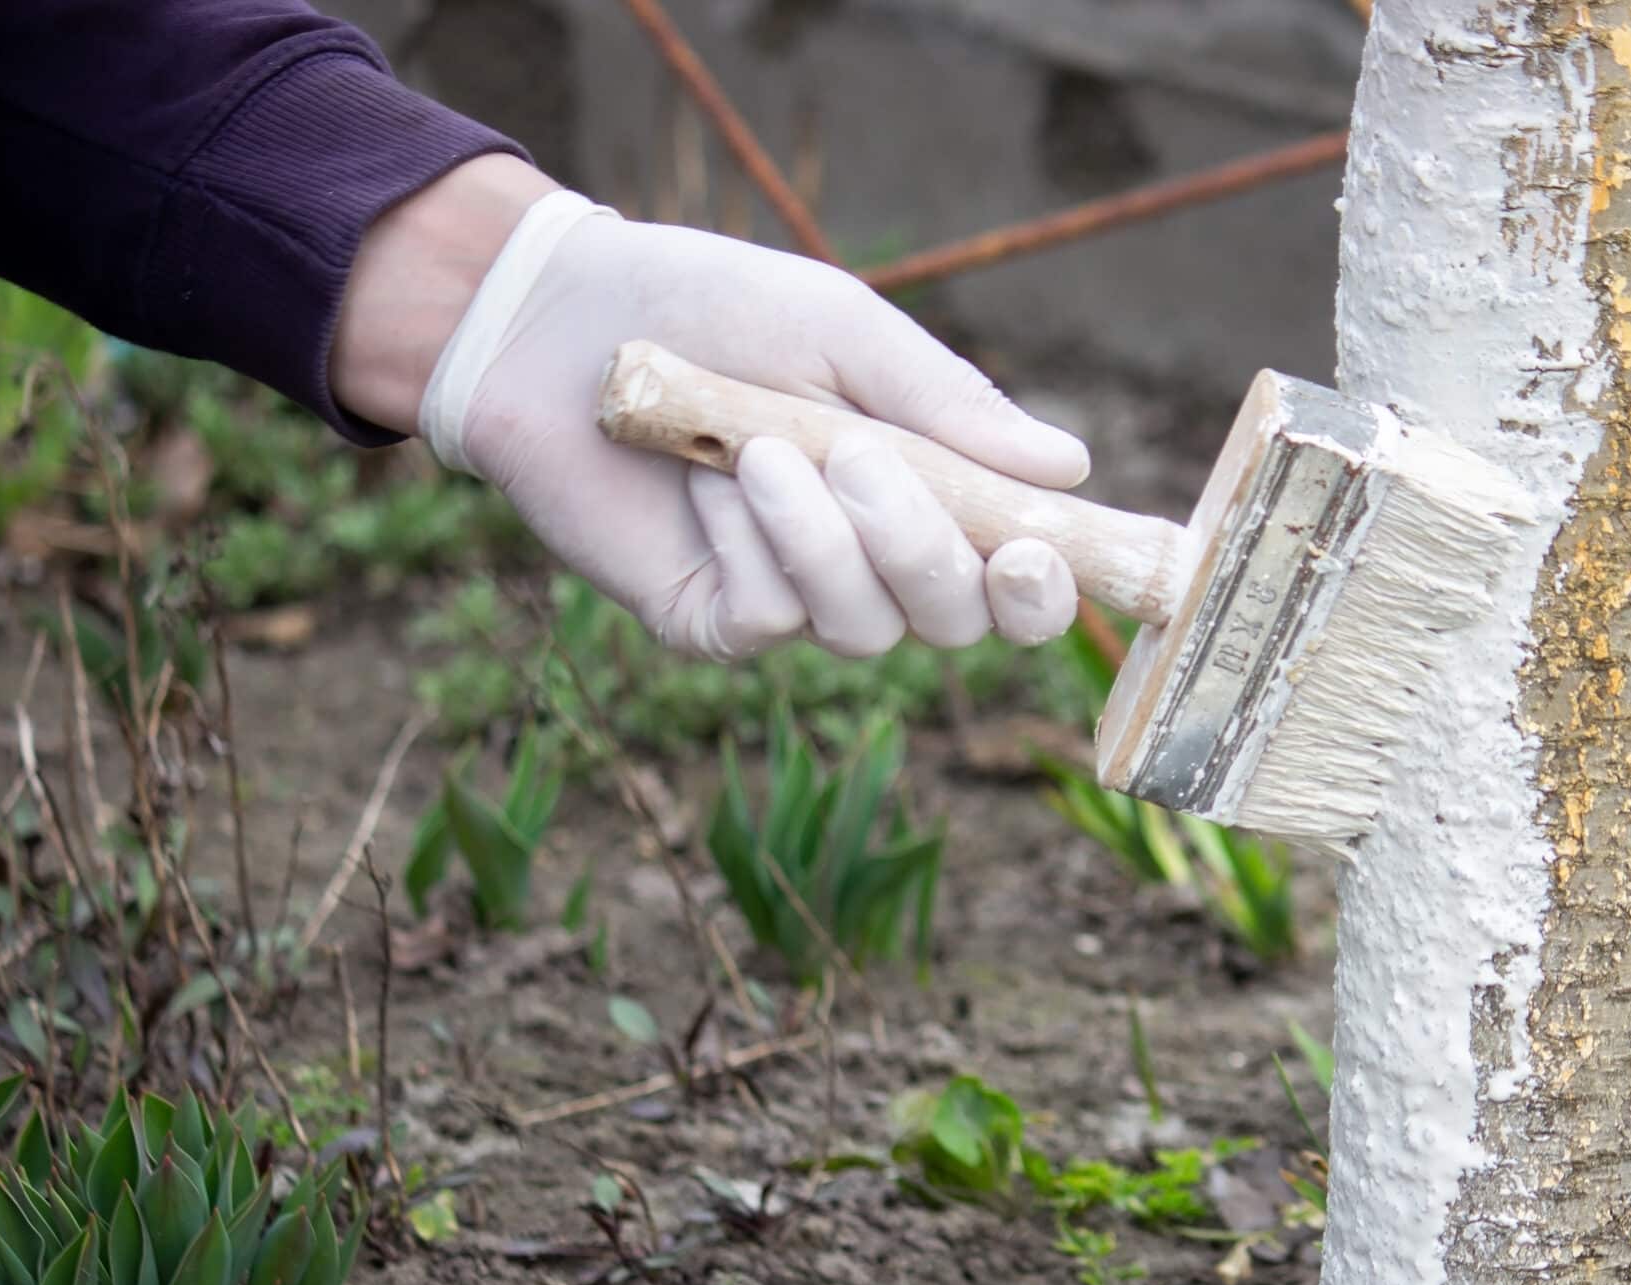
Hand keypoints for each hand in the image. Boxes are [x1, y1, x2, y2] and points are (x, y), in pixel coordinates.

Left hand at [332, 161, 1086, 658]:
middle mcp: (874, 562)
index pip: (1016, 581)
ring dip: (825, 540)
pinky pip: (773, 617)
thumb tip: (1069, 468)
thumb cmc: (714, 308)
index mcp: (928, 493)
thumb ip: (953, 406)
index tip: (1035, 554)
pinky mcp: (715, 620)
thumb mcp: (847, 333)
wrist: (561, 321)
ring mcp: (794, 599)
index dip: (1045, 591)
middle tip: (866, 462)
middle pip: (956, 620)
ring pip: (866, 628)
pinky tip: (706, 477)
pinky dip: (752, 544)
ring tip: (760, 447)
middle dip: (926, 552)